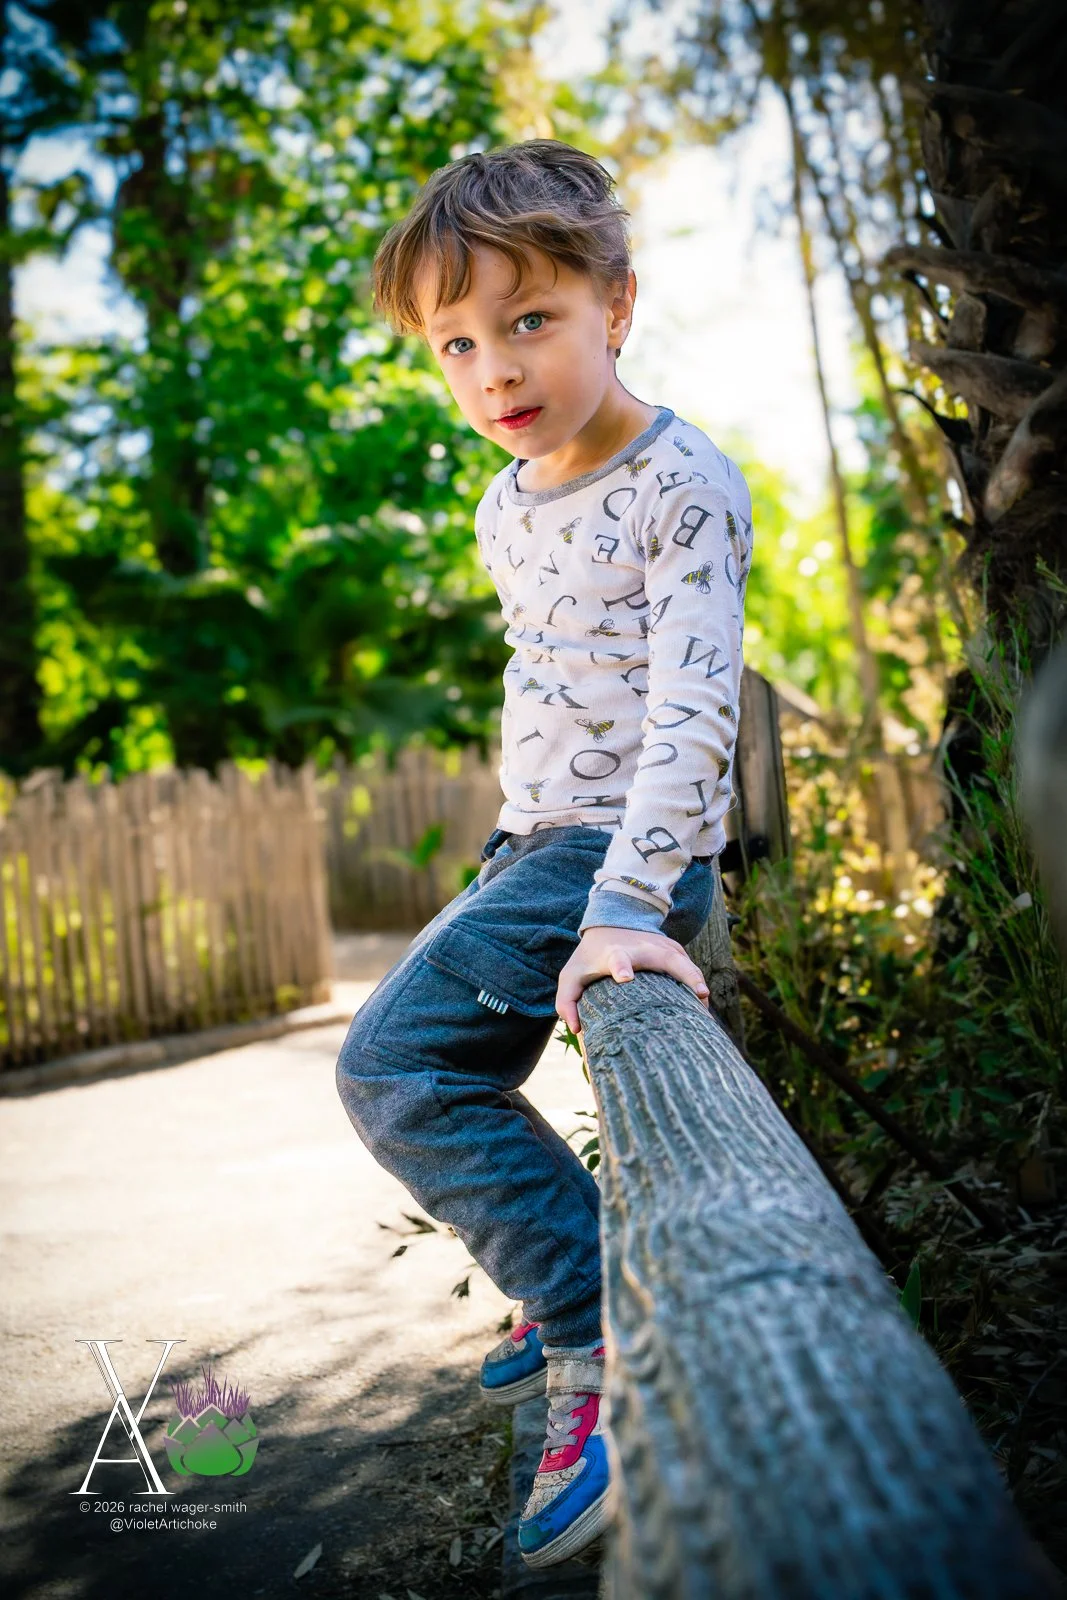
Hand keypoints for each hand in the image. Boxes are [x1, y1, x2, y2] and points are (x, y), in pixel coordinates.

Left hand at [555, 925, 709, 1033]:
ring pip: (685, 962)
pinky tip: (702, 1005)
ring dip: (697, 981)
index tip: (625, 977)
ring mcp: (660, 946)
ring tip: (705, 1007)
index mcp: (615, 955)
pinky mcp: (672, 949)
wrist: (611, 921)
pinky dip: (697, 983)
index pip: (618, 959)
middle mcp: (642, 948)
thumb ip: (567, 1001)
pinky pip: (689, 966)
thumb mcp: (572, 975)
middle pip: (667, 958)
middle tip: (700, 994)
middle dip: (685, 974)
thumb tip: (577, 1028)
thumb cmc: (590, 957)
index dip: (621, 967)